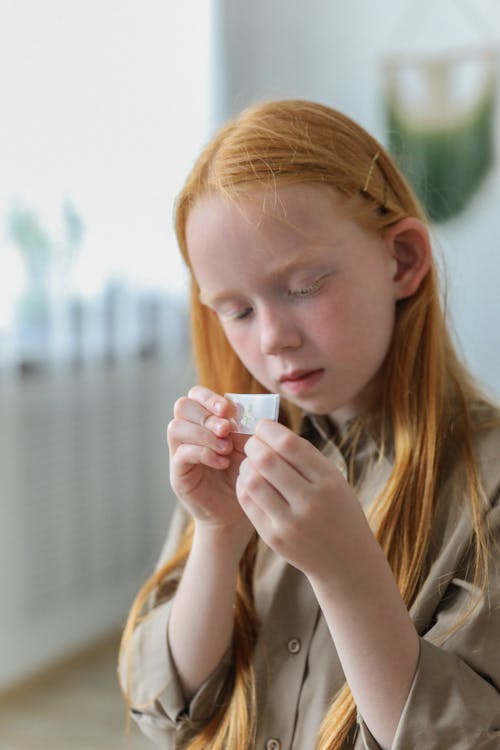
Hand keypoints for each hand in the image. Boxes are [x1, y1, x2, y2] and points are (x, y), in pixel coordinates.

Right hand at [167, 386, 252, 550]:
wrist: (237, 510)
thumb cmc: (244, 474)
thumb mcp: (248, 445)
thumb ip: (246, 426)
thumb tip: (247, 409)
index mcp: (204, 420)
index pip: (195, 395)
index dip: (209, 397)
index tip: (228, 410)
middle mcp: (188, 432)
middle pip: (182, 406)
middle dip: (206, 414)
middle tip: (226, 429)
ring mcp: (179, 452)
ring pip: (177, 427)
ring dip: (204, 434)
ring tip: (226, 449)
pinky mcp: (178, 472)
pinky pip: (182, 454)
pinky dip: (203, 453)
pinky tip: (221, 462)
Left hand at [236, 419, 372, 585]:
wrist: (346, 560)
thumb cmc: (337, 510)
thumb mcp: (334, 480)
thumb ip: (305, 457)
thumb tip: (268, 430)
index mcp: (329, 481)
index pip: (289, 444)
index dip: (269, 430)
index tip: (263, 426)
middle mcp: (310, 502)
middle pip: (266, 460)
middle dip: (253, 445)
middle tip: (252, 443)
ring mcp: (290, 523)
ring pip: (252, 481)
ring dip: (246, 466)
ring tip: (251, 463)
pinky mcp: (274, 538)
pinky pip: (248, 503)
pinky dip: (244, 485)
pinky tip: (250, 481)